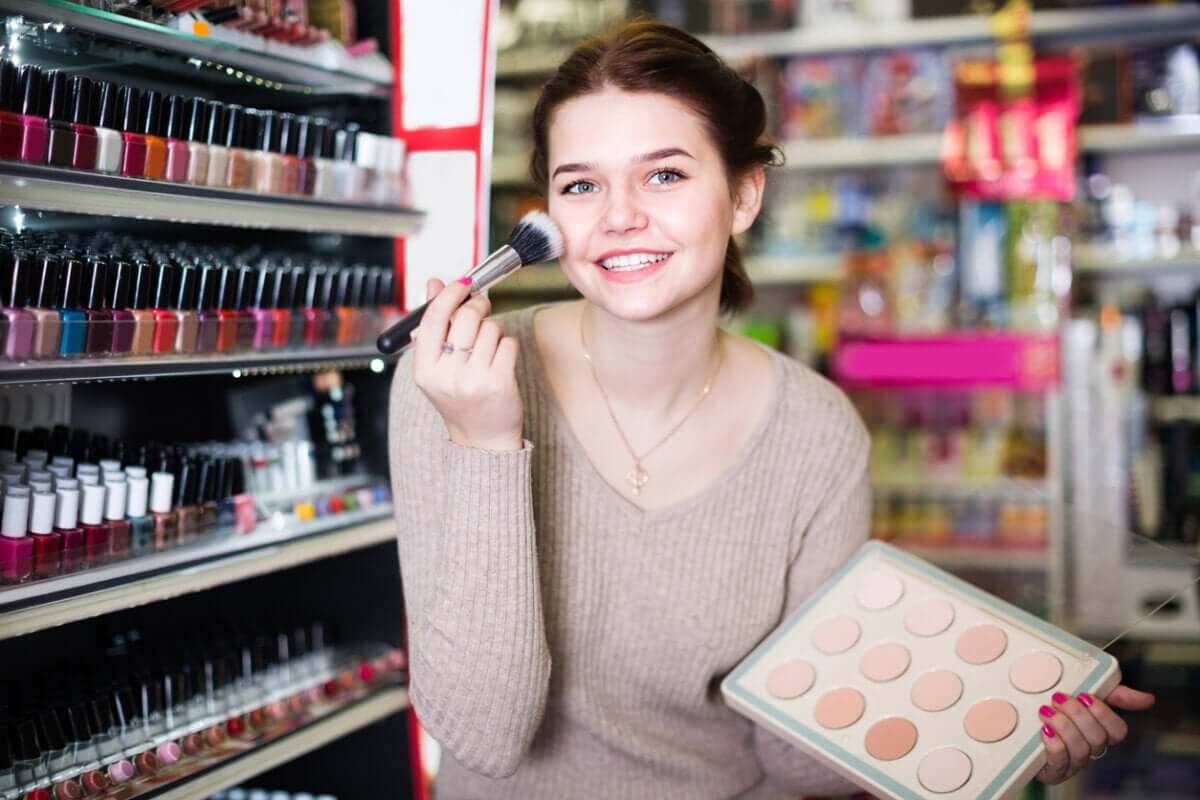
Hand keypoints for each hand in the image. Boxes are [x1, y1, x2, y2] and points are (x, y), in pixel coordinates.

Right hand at [411, 277, 523, 450]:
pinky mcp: (500, 383)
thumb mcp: (437, 366)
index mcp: (424, 370)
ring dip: (494, 331)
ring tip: (488, 349)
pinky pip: (508, 343)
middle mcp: (446, 376)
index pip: (433, 319)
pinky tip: (501, 360)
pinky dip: (508, 345)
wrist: (481, 439)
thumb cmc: (459, 397)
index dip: (449, 294)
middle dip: (477, 306)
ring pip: (490, 328)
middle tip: (482, 306)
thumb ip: (434, 324)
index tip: (462, 283)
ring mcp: (473, 381)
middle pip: (465, 317)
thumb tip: (435, 283)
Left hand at [1037, 685, 1154, 783]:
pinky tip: (1044, 731)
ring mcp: (1073, 763)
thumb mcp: (1084, 696)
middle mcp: (1090, 750)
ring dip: (1063, 726)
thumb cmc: (1059, 712)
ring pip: (1080, 750)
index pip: (1118, 730)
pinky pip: (1059, 762)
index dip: (1103, 713)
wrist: (1024, 728)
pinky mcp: (1053, 772)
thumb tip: (1148, 698)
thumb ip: (1114, 694)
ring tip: (1046, 711)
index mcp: (1101, 733)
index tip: (1085, 695)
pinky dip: (1053, 744)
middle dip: (1077, 715)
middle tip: (1058, 698)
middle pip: (1097, 738)